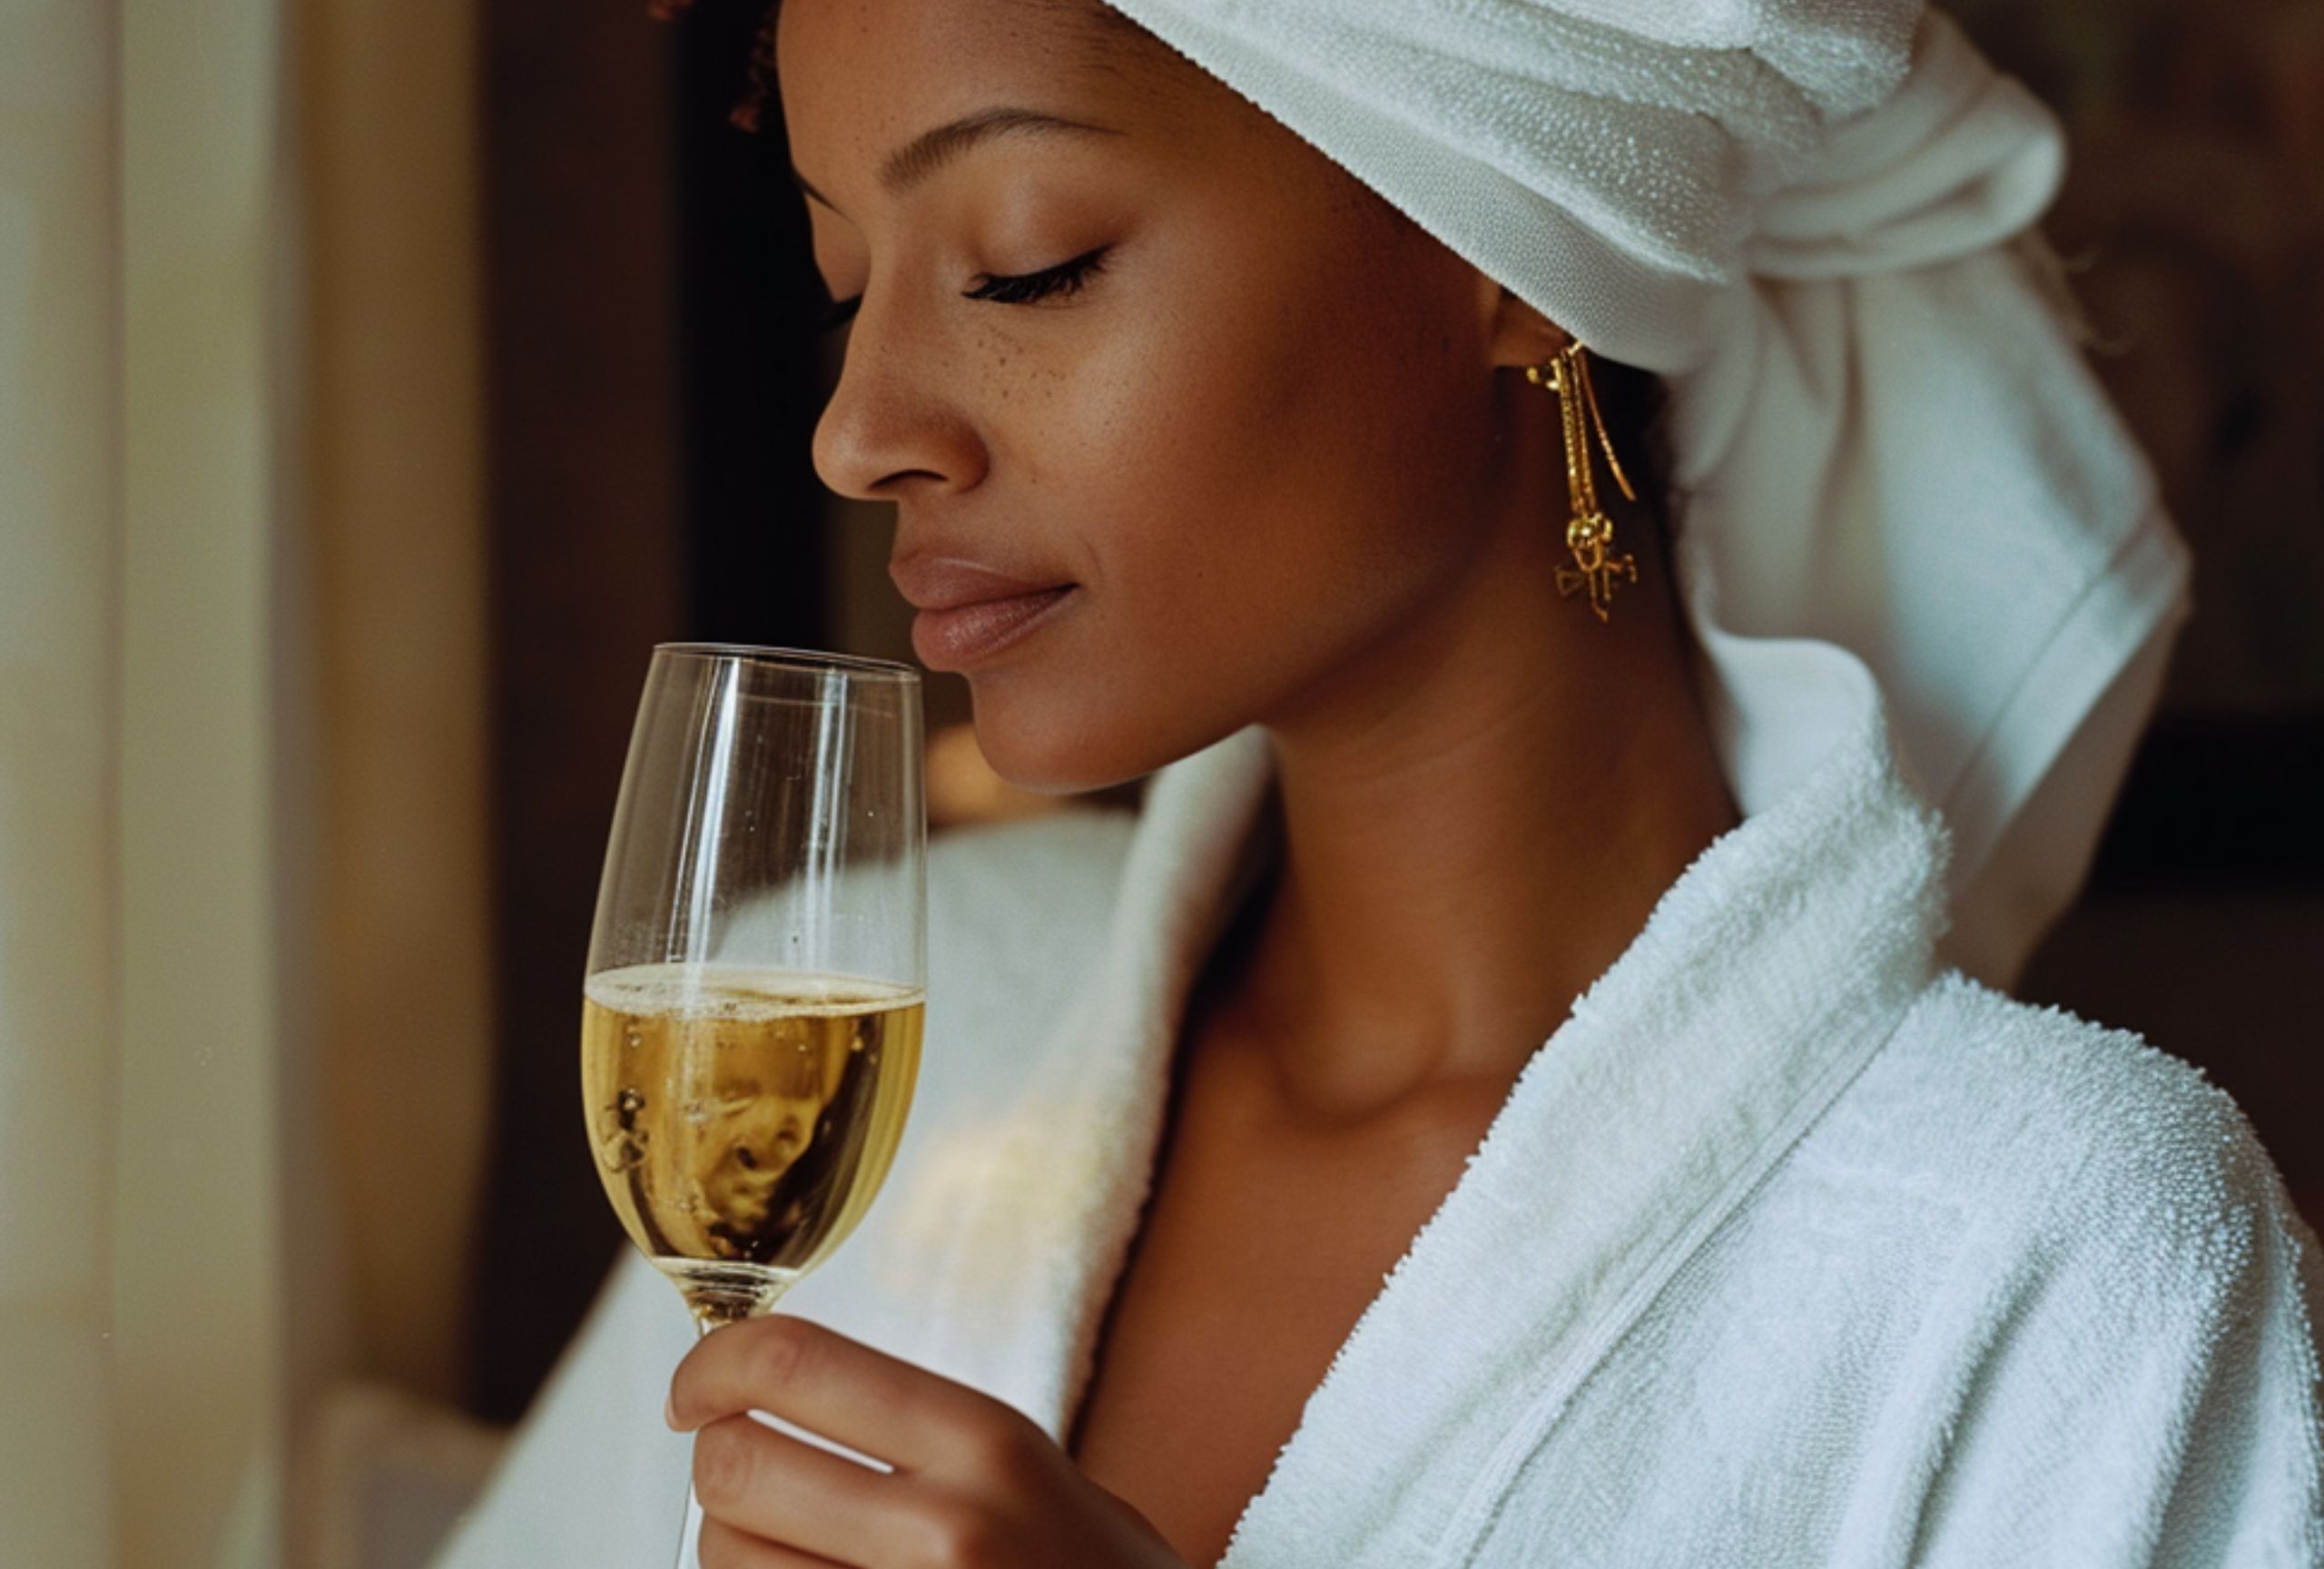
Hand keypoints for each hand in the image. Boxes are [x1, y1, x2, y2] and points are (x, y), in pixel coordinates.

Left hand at [667, 1314, 1191, 1568]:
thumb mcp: (1027, 1469)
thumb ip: (915, 1431)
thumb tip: (762, 1386)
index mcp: (986, 1445)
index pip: (794, 1363)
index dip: (713, 1366)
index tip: (698, 1389)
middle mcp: (945, 1528)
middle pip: (735, 1467)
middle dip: (719, 1466)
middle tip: (746, 1473)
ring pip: (724, 1554)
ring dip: (734, 1547)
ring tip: (798, 1549)